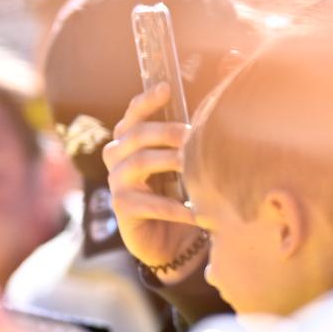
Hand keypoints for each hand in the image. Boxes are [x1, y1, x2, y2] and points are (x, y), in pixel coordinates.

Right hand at [104, 84, 202, 268]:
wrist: (172, 243)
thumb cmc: (180, 197)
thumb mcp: (183, 166)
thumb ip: (187, 142)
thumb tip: (215, 108)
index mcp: (129, 144)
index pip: (132, 117)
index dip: (146, 101)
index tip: (167, 88)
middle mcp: (117, 160)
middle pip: (136, 135)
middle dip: (167, 132)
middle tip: (194, 137)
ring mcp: (117, 185)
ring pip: (138, 162)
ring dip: (170, 161)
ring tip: (197, 168)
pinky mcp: (122, 211)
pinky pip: (148, 203)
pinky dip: (176, 207)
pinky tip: (197, 212)